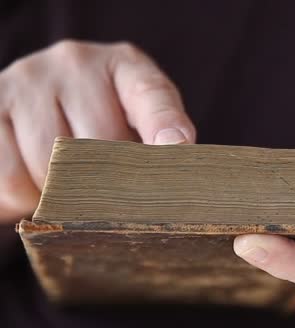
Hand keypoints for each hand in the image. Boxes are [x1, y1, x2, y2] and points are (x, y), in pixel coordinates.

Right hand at [0, 40, 194, 223]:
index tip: (177, 147)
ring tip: (69, 179)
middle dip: (107, 182)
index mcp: (126, 66)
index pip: (151, 95)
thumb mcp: (138, 120)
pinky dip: (27, 198)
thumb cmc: (103, 118)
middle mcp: (76, 63)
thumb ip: (157, 142)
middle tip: (106, 186)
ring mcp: (29, 80)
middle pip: (101, 148)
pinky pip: (12, 179)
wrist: (41, 100)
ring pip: (53, 170)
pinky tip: (37, 181)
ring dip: (63, 193)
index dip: (165, 125)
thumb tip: (174, 160)